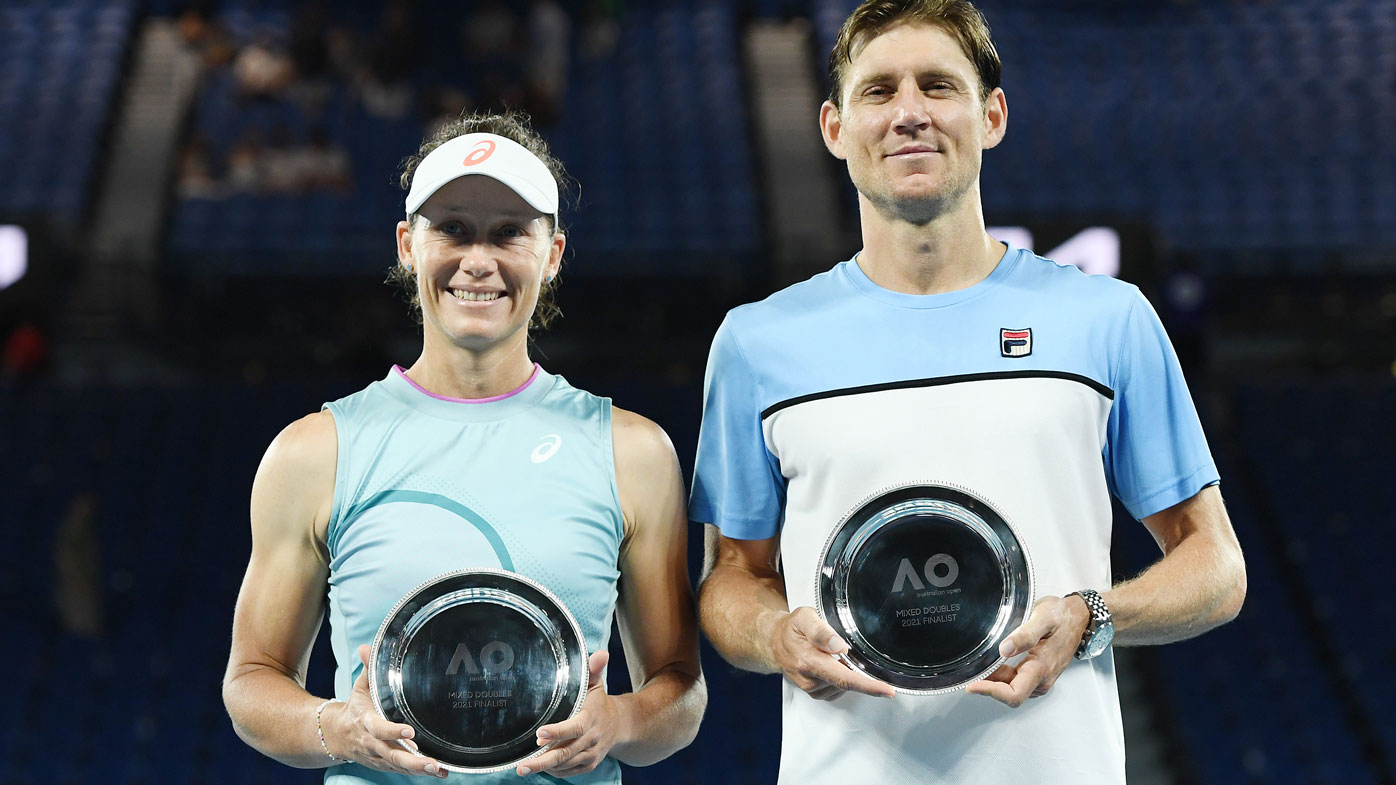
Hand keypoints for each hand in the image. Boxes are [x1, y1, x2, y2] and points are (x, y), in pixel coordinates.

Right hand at [322, 644, 447, 777]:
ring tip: (439, 769)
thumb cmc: (355, 708)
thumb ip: (368, 669)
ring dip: (419, 769)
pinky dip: (419, 773)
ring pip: (399, 765)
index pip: (379, 728)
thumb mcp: (359, 688)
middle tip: (432, 763)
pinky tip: (440, 772)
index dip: (393, 731)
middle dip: (412, 761)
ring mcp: (379, 756)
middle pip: (392, 754)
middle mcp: (373, 743)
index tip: (410, 730)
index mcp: (366, 722)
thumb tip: (368, 647)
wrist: (337, 735)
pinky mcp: (385, 764)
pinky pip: (402, 770)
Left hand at [518, 651, 622, 777]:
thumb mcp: (596, 684)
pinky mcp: (589, 764)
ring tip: (524, 767)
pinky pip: (570, 771)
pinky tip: (541, 768)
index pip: (575, 727)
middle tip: (521, 766)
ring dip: (544, 767)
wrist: (619, 724)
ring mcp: (591, 753)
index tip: (539, 734)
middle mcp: (592, 738)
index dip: (558, 732)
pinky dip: (555, 771)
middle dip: (542, 760)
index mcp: (592, 717)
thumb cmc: (599, 702)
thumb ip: (593, 669)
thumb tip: (601, 653)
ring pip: (566, 764)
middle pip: (566, 752)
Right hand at [769, 607, 895, 700]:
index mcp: (809, 661)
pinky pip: (837, 688)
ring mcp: (812, 688)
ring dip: (848, 672)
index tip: (888, 691)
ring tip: (834, 654)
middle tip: (854, 654)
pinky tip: (832, 664)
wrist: (773, 641)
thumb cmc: (791, 628)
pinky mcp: (814, 693)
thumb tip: (839, 646)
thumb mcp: (805, 618)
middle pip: (847, 683)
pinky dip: (841, 677)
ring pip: (844, 686)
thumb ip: (821, 632)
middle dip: (860, 673)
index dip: (868, 686)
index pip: (843, 678)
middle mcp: (809, 679)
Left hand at [965, 595, 1089, 707]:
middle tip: (968, 674)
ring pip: (1011, 688)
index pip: (1014, 694)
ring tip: (977, 669)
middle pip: (1009, 693)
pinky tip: (991, 666)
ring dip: (993, 682)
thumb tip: (1004, 649)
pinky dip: (1001, 678)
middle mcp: (1042, 679)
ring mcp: (1041, 678)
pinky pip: (1016, 682)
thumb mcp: (1043, 618)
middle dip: (988, 686)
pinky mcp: (1038, 674)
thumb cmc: (1063, 616)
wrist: (1079, 617)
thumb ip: (1025, 634)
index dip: (991, 692)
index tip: (972, 686)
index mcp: (1042, 668)